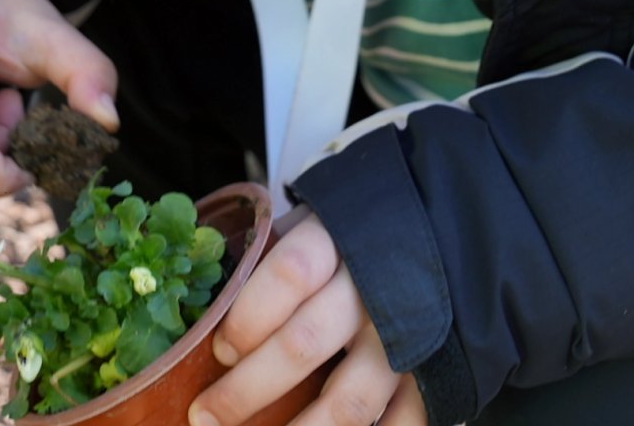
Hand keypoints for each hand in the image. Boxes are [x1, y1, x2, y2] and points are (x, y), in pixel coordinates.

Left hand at [189, 214, 426, 425]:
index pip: (290, 276)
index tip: (221, 350)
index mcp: (339, 240)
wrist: (430, 231)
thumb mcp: (309, 227)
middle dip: (246, 390)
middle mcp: (375, 288)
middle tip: (207, 415)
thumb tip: (199, 306)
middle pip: (305, 344)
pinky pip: (404, 423)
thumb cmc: (347, 237)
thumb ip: (266, 258)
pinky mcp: (434, 372)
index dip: (248, 319)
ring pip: (349, 401)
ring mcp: (408, 335)